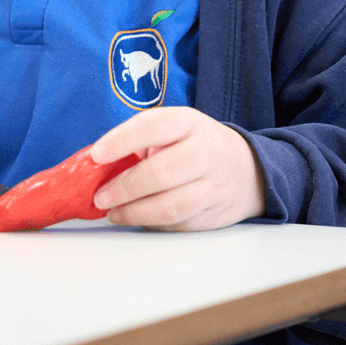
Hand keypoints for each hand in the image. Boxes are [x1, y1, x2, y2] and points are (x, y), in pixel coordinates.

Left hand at [90, 107, 265, 230]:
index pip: (153, 127)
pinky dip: (153, 223)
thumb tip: (101, 163)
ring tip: (113, 212)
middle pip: (161, 172)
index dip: (122, 140)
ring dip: (136, 212)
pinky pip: (180, 223)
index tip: (96, 155)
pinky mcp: (215, 213)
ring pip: (171, 204)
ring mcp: (214, 184)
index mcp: (188, 122)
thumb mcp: (176, 128)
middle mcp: (204, 151)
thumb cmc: (197, 144)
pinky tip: (137, 218)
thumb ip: (143, 140)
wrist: (249, 169)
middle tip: (100, 196)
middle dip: (125, 187)